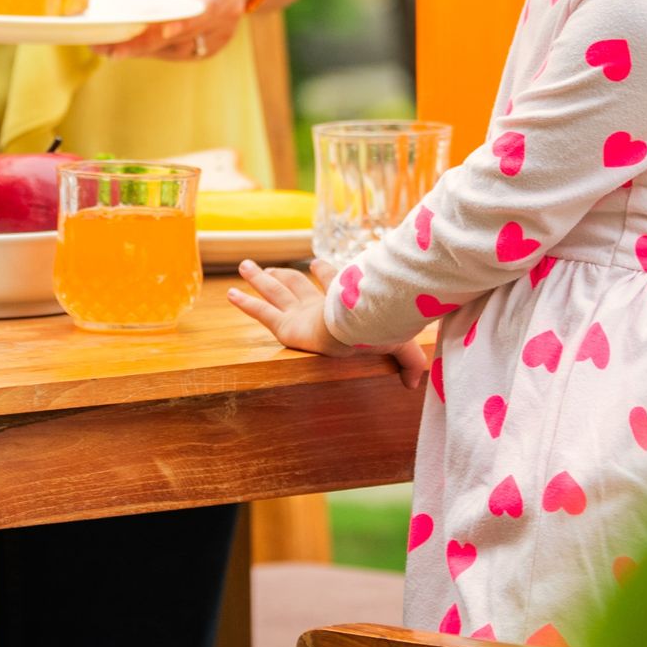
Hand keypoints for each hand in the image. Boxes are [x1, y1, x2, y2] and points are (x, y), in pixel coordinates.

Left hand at [98, 0, 254, 61]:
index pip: (206, 6)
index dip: (184, 21)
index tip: (163, 30)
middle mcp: (225, 14)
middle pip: (184, 33)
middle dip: (146, 40)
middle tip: (109, 45)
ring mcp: (218, 34)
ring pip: (179, 48)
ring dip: (143, 50)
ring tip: (106, 48)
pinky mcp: (207, 47)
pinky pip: (177, 53)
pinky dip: (151, 51)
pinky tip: (123, 48)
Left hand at [227, 262, 434, 387]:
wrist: (361, 325)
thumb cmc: (381, 330)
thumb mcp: (400, 344)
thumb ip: (409, 362)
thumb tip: (417, 383)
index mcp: (344, 304)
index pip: (334, 283)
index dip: (326, 272)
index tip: (316, 262)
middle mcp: (319, 303)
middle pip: (296, 284)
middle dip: (283, 274)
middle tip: (268, 268)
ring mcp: (302, 312)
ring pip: (276, 291)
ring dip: (259, 277)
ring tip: (243, 266)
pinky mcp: (287, 325)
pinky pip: (262, 312)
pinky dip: (246, 303)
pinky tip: (229, 293)